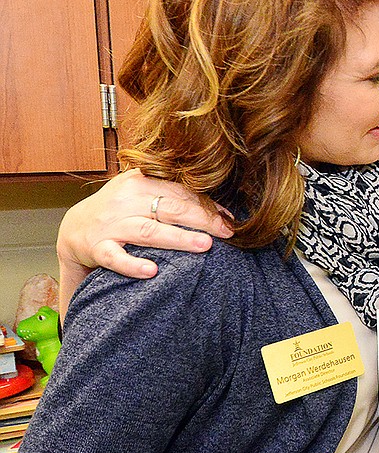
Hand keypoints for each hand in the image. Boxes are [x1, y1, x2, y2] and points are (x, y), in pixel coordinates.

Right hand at [57, 169, 232, 317]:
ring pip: (149, 231)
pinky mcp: (97, 248)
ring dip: (178, 239)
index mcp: (141, 181)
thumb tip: (222, 210)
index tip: (229, 219)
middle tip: (226, 232)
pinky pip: (115, 257)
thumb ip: (176, 196)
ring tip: (204, 246)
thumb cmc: (120, 209)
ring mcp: (111, 224)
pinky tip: (152, 271)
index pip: (181, 192)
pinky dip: (132, 264)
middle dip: (202, 220)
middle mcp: (126, 200)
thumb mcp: (143, 192)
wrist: (74, 227)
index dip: (207, 205)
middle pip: (171, 208)